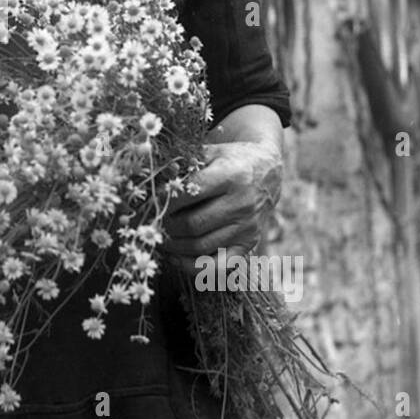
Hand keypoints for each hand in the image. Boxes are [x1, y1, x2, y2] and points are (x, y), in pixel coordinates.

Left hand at [163, 139, 282, 259]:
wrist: (268, 172)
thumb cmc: (231, 160)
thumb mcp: (211, 152)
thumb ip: (182, 163)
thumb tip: (155, 180)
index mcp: (231, 176)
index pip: (189, 195)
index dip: (164, 201)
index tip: (151, 202)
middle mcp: (242, 204)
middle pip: (193, 224)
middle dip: (167, 225)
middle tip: (153, 222)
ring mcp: (247, 227)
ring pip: (201, 246)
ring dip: (173, 246)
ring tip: (159, 236)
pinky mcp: (249, 244)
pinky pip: (218, 266)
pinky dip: (192, 266)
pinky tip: (175, 257)